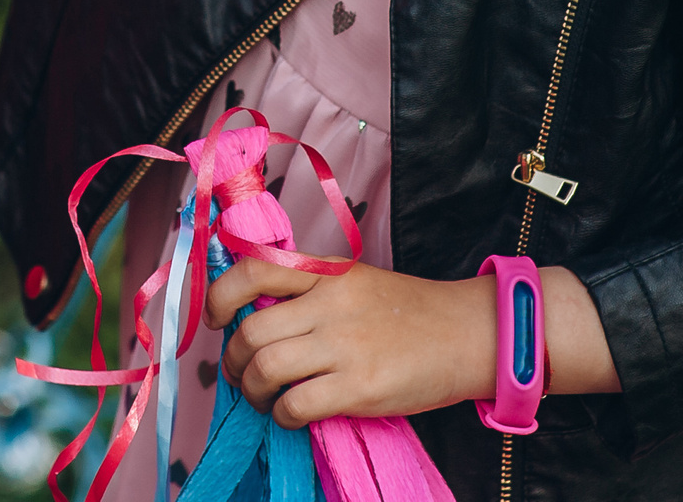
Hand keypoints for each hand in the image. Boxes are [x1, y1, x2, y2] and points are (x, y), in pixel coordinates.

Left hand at [206, 256, 498, 428]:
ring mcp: (344, 343)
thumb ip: (309, 292)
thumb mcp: (355, 282)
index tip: (215, 319)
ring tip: (264, 398)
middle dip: (232, 360)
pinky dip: (282, 414)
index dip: (219, 296)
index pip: (253, 269)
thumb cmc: (409, 313)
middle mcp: (330, 302)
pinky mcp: (360, 385)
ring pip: (265, 367)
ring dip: (253, 390)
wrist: (467, 334)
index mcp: (326, 271)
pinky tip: (292, 415)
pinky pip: (295, 403)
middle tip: (240, 374)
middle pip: (250, 330)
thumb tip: (253, 323)